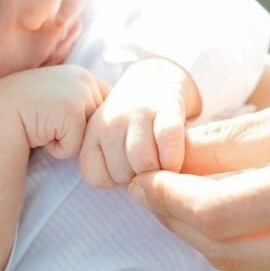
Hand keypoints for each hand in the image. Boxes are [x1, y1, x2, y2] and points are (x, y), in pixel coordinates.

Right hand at [14, 64, 109, 158]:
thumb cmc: (24, 117)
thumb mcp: (55, 103)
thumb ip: (80, 105)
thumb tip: (108, 126)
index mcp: (81, 75)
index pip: (106, 109)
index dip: (87, 125)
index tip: (60, 123)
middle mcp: (83, 77)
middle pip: (103, 124)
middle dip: (78, 134)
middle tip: (48, 124)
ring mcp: (79, 91)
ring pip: (91, 136)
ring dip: (68, 142)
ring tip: (43, 128)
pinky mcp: (71, 109)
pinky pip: (77, 146)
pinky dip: (58, 149)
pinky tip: (39, 134)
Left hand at [79, 57, 200, 186]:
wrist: (155, 78)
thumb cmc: (132, 122)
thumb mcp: (107, 139)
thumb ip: (107, 165)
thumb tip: (133, 192)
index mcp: (92, 132)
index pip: (93, 177)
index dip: (112, 181)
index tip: (125, 169)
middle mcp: (111, 122)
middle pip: (120, 175)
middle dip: (137, 178)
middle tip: (147, 166)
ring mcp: (138, 114)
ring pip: (143, 164)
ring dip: (157, 173)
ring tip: (161, 165)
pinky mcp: (168, 109)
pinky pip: (169, 145)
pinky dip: (174, 159)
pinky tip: (176, 159)